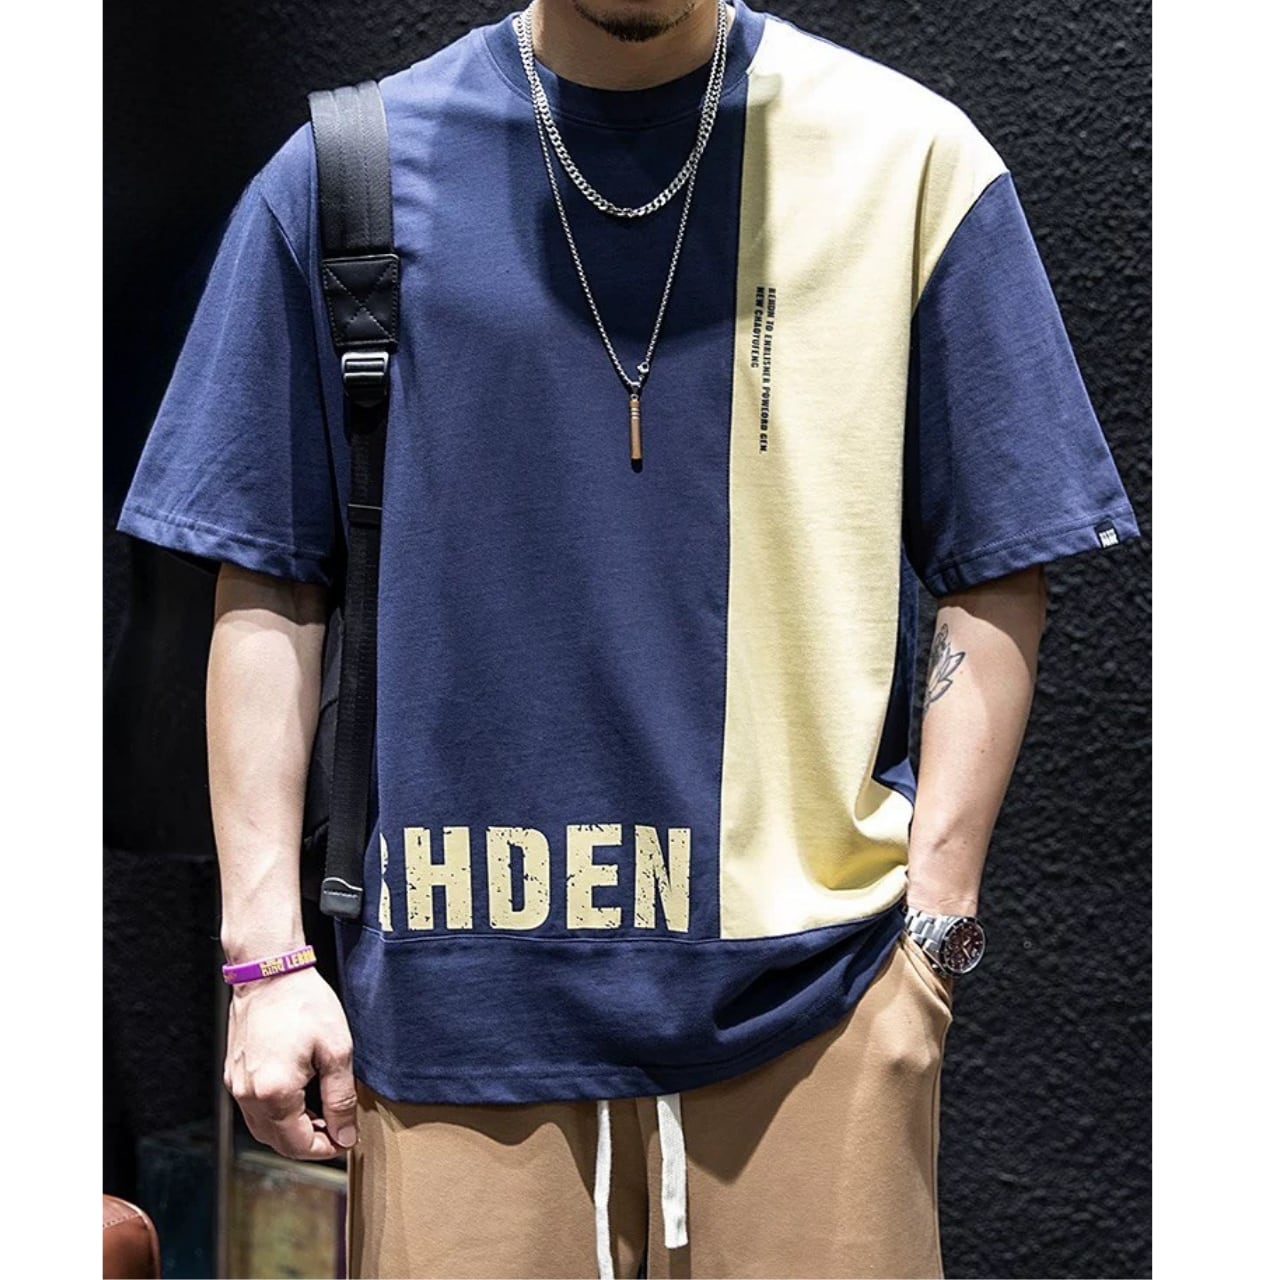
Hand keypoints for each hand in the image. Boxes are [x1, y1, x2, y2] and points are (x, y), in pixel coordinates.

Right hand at [223, 966, 357, 1159]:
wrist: (270, 972)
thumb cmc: (304, 1003)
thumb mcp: (337, 1050)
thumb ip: (341, 1098)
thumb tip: (345, 1135)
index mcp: (275, 1093)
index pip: (299, 1144)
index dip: (326, 1149)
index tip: (346, 1140)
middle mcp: (248, 1095)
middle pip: (278, 1142)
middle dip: (310, 1142)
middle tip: (337, 1128)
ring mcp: (235, 1085)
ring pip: (264, 1128)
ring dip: (292, 1130)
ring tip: (321, 1112)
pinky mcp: (233, 1074)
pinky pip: (254, 1108)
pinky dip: (276, 1113)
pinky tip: (299, 1096)